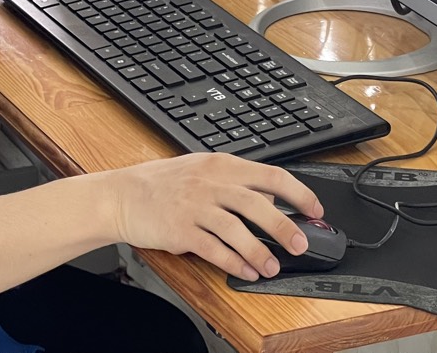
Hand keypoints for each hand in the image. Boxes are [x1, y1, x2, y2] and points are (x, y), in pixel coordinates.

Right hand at [105, 153, 321, 280]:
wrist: (122, 195)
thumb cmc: (162, 183)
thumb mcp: (200, 168)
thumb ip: (234, 179)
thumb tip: (269, 194)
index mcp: (220, 165)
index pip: (270, 175)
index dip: (298, 193)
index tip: (314, 209)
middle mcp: (209, 183)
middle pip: (257, 204)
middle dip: (285, 227)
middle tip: (301, 245)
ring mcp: (194, 207)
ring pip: (236, 230)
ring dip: (260, 251)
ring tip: (273, 267)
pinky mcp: (180, 230)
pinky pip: (213, 250)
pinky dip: (234, 263)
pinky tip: (246, 272)